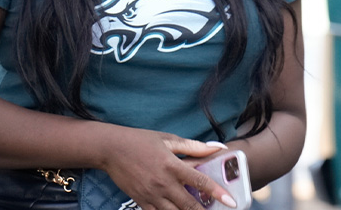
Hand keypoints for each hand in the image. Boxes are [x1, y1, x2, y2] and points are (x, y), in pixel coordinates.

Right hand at [99, 127, 234, 209]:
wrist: (109, 148)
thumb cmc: (138, 141)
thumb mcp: (166, 139)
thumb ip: (193, 146)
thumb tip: (217, 147)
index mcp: (171, 165)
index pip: (200, 181)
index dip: (218, 193)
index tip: (232, 202)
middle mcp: (163, 183)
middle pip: (190, 205)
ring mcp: (151, 194)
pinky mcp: (141, 201)